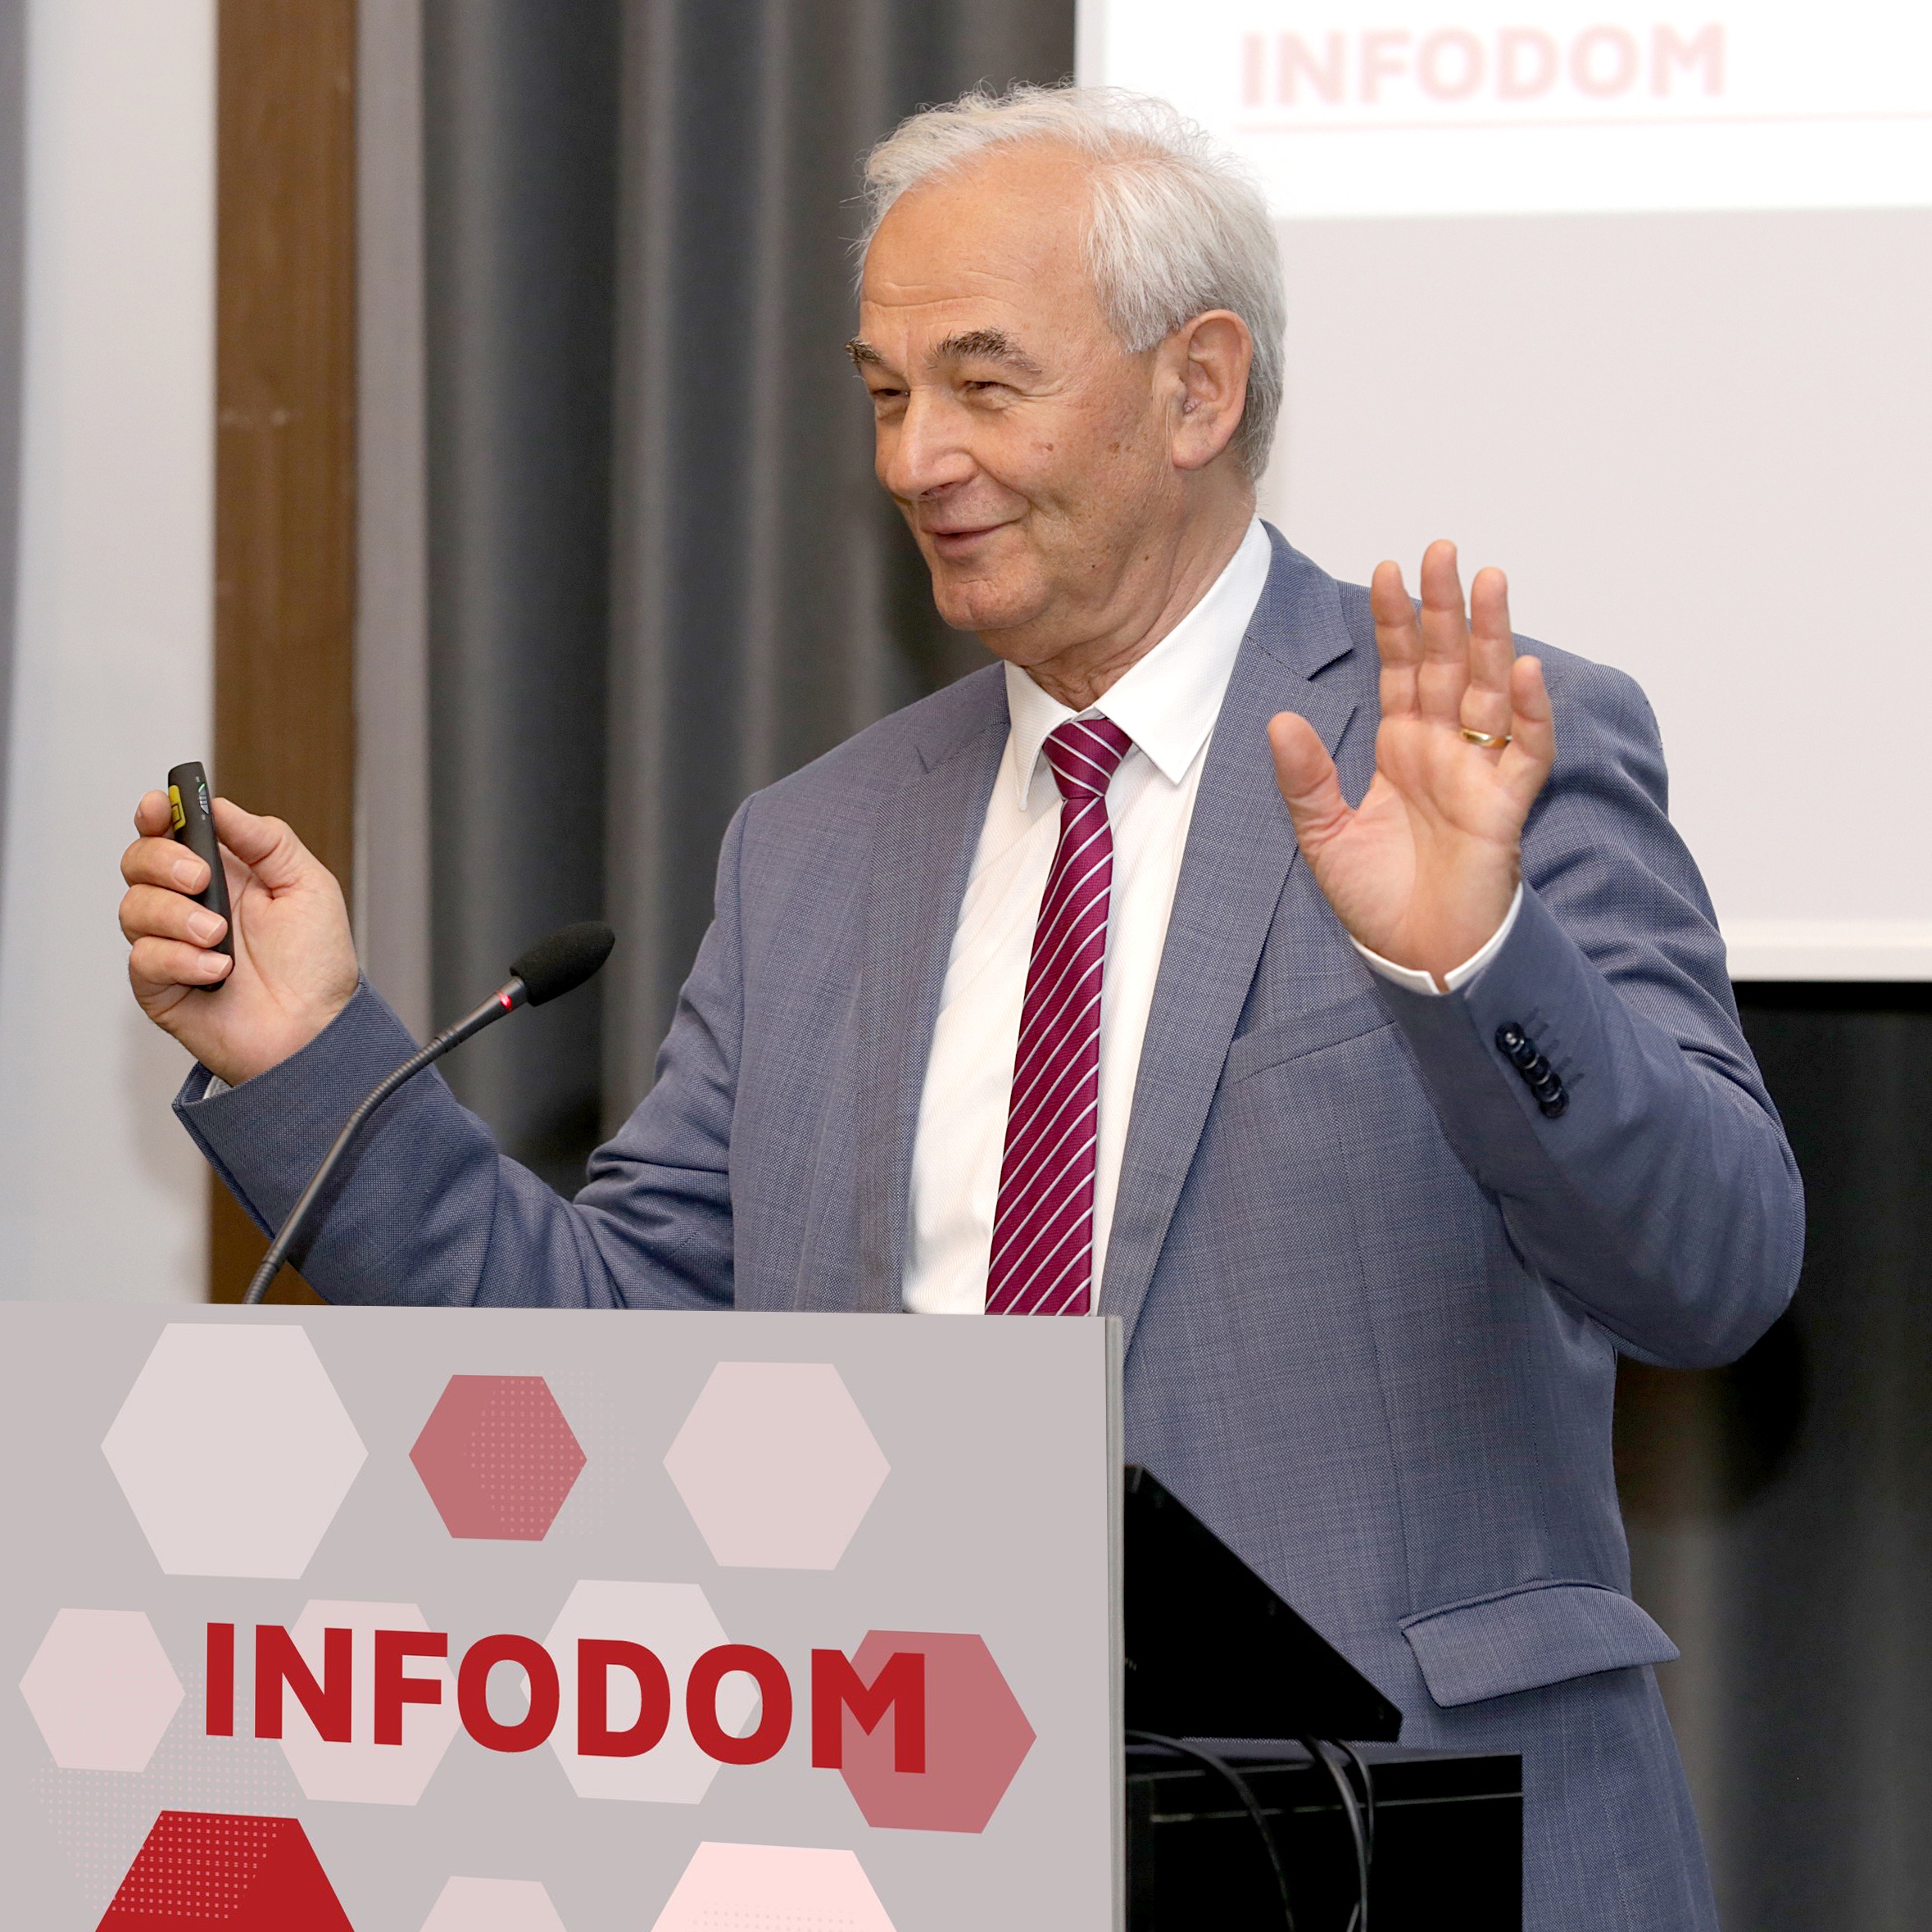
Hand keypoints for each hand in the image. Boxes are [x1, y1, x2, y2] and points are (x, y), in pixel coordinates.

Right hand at [119, 793, 359, 1083]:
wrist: (319, 1029)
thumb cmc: (317, 964)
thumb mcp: (308, 886)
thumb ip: (267, 840)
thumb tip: (221, 807)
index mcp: (224, 875)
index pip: (169, 833)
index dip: (155, 814)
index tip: (159, 808)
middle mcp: (190, 905)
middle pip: (138, 861)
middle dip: (162, 861)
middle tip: (200, 879)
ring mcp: (171, 945)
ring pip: (134, 907)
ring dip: (176, 916)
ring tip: (219, 937)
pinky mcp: (160, 986)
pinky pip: (142, 958)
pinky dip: (178, 959)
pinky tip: (216, 972)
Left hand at [1268, 540, 1554, 985]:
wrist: (1419, 957)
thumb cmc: (1378, 902)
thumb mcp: (1324, 836)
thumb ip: (1306, 779)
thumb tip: (1280, 720)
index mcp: (1399, 749)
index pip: (1399, 670)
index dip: (1394, 622)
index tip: (1387, 570)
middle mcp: (1442, 749)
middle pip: (1447, 663)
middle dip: (1443, 608)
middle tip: (1441, 550)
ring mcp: (1478, 771)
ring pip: (1489, 689)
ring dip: (1491, 636)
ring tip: (1488, 580)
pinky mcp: (1506, 805)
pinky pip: (1526, 749)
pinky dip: (1529, 710)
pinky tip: (1522, 668)